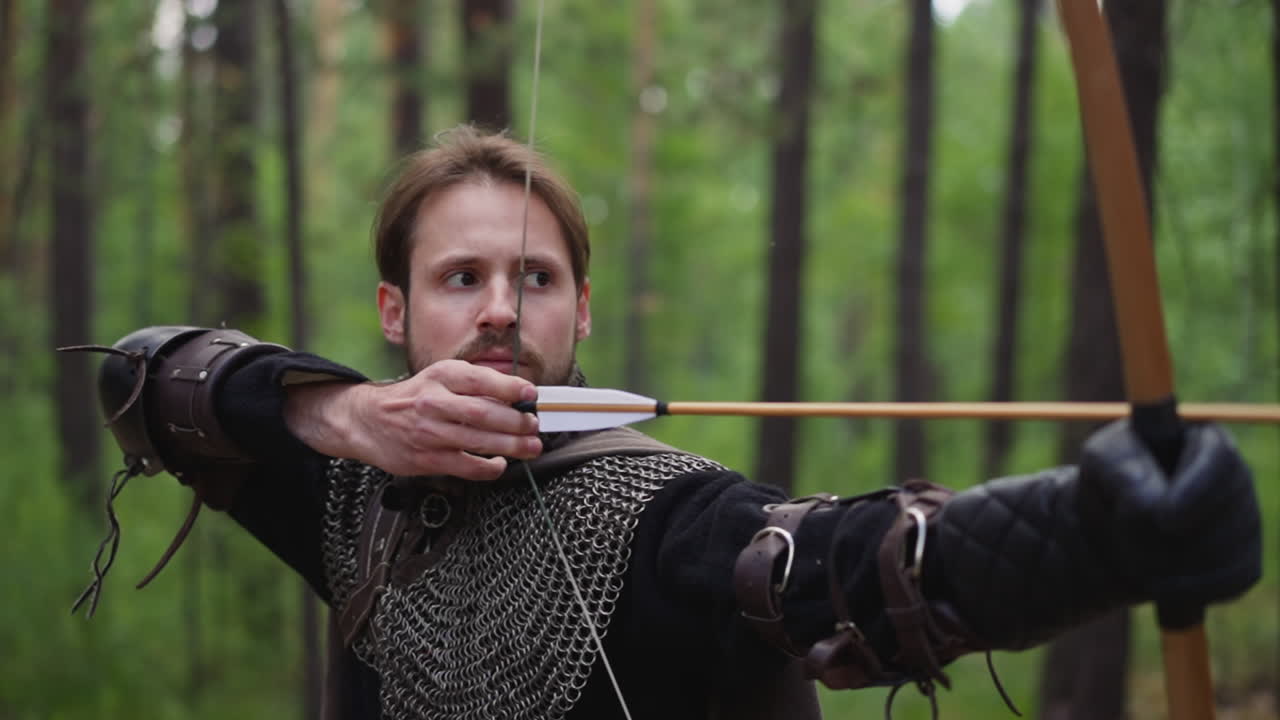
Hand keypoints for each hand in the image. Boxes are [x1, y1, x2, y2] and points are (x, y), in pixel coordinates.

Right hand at [287, 359, 540, 480]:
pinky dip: (489, 467)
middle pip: (483, 412)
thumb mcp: (439, 378)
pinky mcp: (427, 458)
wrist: (369, 420)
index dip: (510, 387)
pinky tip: (500, 463)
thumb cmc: (414, 397)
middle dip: (517, 421)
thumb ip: (474, 384)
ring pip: (478, 440)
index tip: (531, 394)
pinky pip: (466, 466)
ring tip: (531, 447)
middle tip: (534, 425)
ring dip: (511, 445)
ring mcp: (429, 432)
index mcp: (440, 376)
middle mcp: (434, 402)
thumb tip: (518, 395)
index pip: (480, 379)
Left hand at [1077, 421, 1260, 612]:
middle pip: (1222, 514)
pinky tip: (1157, 584)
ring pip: (1223, 554)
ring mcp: (1247, 521)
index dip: (1198, 490)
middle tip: (1124, 541)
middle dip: (1164, 538)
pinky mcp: (1244, 562)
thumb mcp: (1102, 460)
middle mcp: (1237, 478)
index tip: (1165, 518)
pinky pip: (1229, 583)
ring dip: (1168, 565)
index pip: (1220, 459)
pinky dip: (1188, 589)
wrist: (1110, 530)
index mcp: (1205, 439)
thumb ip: (1124, 470)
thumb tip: (1158, 506)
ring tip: (1131, 558)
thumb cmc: (1109, 482)